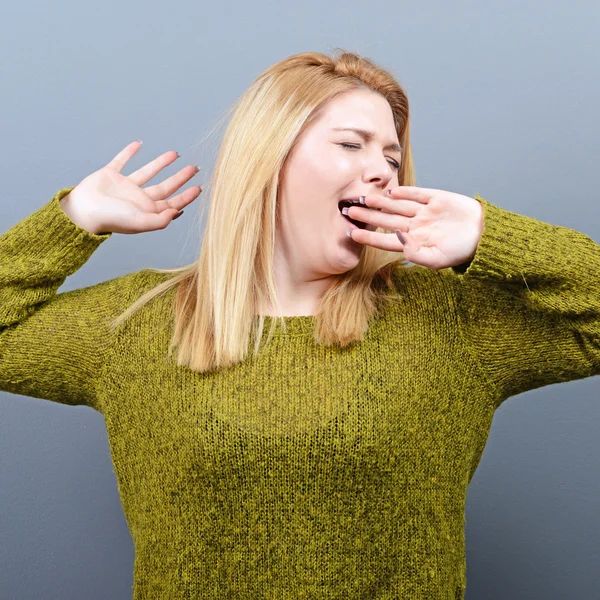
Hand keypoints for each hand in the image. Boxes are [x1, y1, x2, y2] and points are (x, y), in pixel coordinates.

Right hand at [60, 141, 202, 234]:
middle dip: (180, 178)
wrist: (82, 211)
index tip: (200, 187)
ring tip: (175, 153)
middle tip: (194, 168)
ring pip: (148, 172)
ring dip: (161, 163)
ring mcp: (125, 186)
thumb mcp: (140, 222)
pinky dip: (129, 152)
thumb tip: (177, 212)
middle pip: (166, 186)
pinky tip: (138, 144)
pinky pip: (122, 160)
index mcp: (147, 211)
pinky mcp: (110, 175)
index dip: (187, 196)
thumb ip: (160, 220)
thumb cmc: (111, 219)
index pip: (173, 202)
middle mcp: (139, 198)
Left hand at [346, 186, 483, 269]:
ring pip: (397, 206)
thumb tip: (398, 242)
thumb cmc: (461, 252)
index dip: (368, 237)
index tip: (350, 232)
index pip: (385, 240)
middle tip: (347, 210)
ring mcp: (424, 211)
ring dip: (380, 202)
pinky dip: (404, 192)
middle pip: (386, 220)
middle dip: (367, 216)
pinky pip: (416, 194)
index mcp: (413, 242)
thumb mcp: (438, 261)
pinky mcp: (436, 198)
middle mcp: (415, 226)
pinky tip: (389, 192)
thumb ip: (416, 254)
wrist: (485, 235)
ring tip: (363, 198)